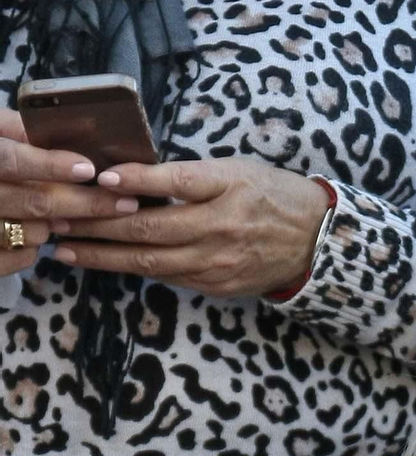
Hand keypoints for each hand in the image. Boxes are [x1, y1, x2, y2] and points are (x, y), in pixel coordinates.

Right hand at [0, 106, 139, 276]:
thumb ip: (21, 131)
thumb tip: (72, 134)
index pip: (11, 160)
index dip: (50, 165)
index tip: (89, 169)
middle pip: (34, 203)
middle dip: (83, 204)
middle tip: (124, 203)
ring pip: (33, 233)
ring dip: (60, 224)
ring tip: (75, 212)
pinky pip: (22, 257)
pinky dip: (37, 245)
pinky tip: (40, 229)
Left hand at [51, 155, 329, 298]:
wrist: (315, 241)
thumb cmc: (272, 194)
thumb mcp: (235, 170)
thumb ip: (190, 175)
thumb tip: (136, 178)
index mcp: (226, 189)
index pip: (175, 183)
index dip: (137, 182)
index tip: (101, 178)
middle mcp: (220, 229)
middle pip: (151, 230)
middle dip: (99, 226)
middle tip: (61, 221)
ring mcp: (218, 263)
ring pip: (151, 262)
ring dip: (105, 256)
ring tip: (68, 249)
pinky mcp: (217, 286)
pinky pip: (168, 277)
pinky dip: (135, 268)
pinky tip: (107, 261)